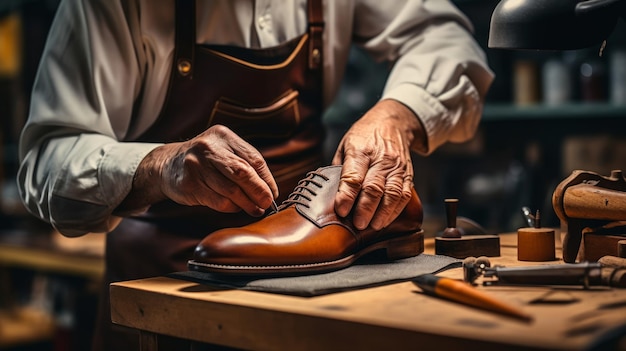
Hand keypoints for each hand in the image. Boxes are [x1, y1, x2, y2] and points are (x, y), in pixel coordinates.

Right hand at [124, 125, 277, 216]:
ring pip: (231, 190)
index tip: (272, 193)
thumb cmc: (204, 161)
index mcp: (223, 135)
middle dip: (259, 191)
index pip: (253, 158)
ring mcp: (196, 166)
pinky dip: (232, 207)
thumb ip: (244, 164)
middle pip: (242, 173)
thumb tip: (270, 189)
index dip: (266, 179)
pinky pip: (218, 201)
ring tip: (255, 209)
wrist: (166, 165)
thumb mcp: (223, 151)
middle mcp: (208, 148)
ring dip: (247, 203)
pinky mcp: (189, 184)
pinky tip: (236, 208)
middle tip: (267, 204)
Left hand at [332, 99, 423, 229]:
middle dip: (365, 209)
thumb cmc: (363, 136)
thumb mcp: (345, 146)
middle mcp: (380, 158)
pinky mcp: (407, 173)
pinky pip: (404, 195)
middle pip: (374, 187)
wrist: (392, 122)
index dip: (347, 195)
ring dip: (382, 213)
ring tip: (372, 226)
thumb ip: (339, 170)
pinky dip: (395, 210)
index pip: (353, 176)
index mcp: (360, 150)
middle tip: (357, 224)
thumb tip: (328, 195)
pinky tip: (385, 220)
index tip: (341, 211)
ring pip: (392, 193)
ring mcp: (396, 166)